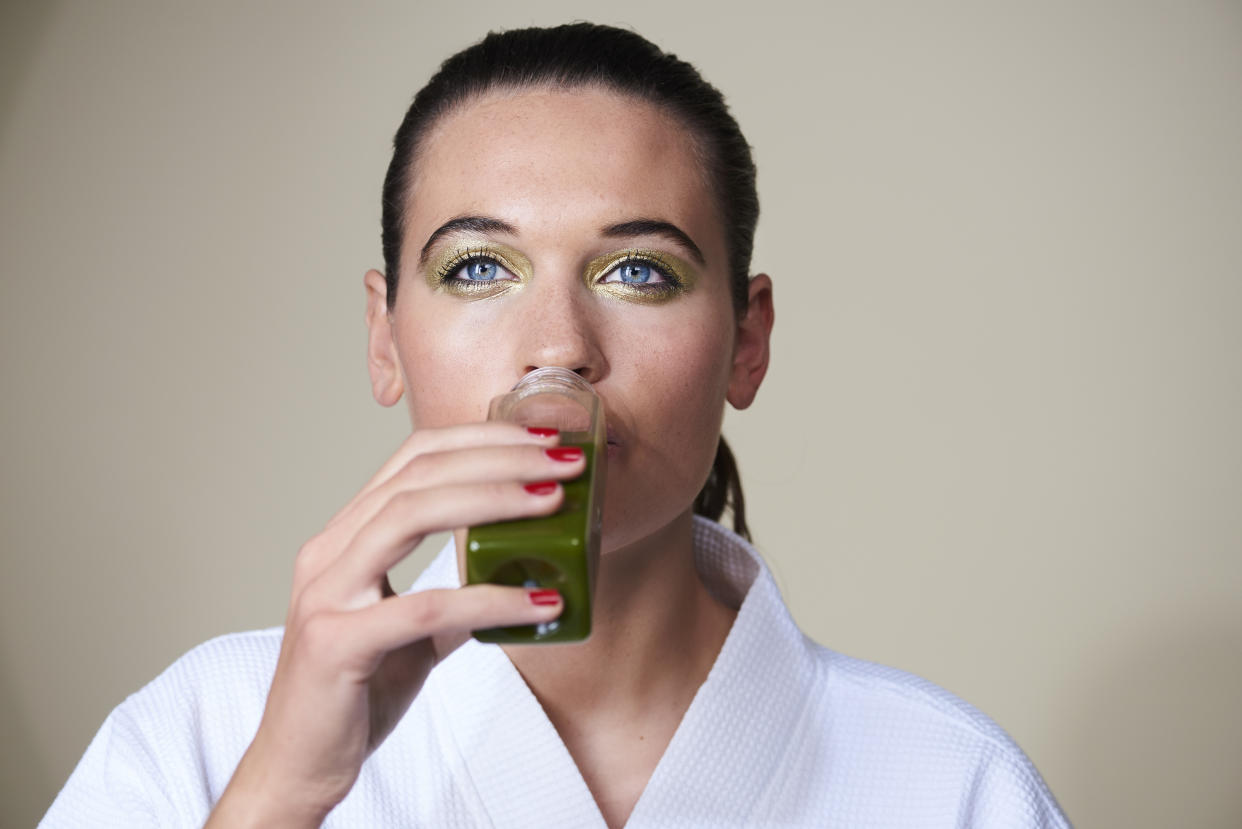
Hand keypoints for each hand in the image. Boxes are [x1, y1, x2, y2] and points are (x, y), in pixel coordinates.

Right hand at [206, 422, 582, 826]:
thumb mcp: (412, 636)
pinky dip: (489, 599)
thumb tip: (518, 583)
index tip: (542, 441)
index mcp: (344, 540)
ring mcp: (326, 594)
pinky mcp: (336, 642)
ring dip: (494, 499)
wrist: (296, 768)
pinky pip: (426, 607)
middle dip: (498, 456)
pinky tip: (539, 602)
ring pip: (411, 515)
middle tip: (564, 459)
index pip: (412, 459)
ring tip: (554, 500)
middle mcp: (328, 553)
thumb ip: (453, 602)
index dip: (480, 439)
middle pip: (418, 473)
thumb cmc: (351, 696)